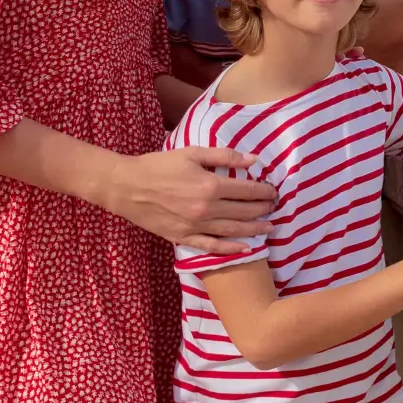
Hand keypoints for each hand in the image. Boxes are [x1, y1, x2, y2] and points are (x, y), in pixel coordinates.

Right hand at [107, 148, 276, 254]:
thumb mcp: (193, 153)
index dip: (264, 191)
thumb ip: (225, 156)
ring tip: (269, 228)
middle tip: (275, 207)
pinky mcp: (183, 237)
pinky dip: (230, 249)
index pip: (247, 190)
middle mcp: (206, 209)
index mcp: (210, 186)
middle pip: (243, 211)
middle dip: (262, 209)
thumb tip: (254, 159)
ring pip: (232, 230)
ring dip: (254, 229)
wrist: (127, 187)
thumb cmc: (160, 165)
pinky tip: (246, 249)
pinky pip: (211, 246)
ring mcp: (195, 226)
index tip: (274, 191)